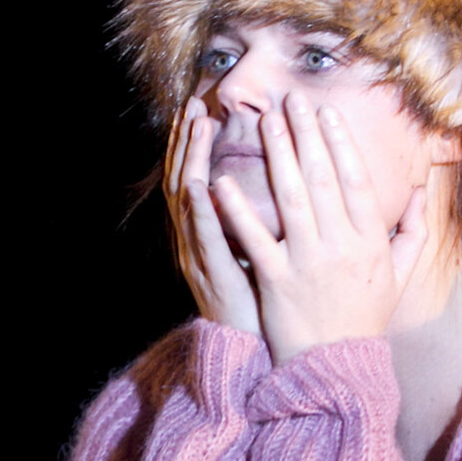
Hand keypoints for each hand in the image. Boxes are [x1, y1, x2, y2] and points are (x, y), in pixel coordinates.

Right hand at [166, 96, 261, 333]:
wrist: (250, 354)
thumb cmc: (260, 304)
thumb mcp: (256, 255)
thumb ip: (257, 222)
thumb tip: (278, 186)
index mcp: (206, 235)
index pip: (196, 179)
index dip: (195, 146)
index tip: (202, 111)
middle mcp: (196, 242)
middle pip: (183, 181)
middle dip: (186, 142)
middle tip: (192, 106)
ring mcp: (200, 258)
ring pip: (187, 201)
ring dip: (190, 160)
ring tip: (196, 126)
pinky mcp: (213, 277)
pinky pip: (204, 240)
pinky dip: (201, 210)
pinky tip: (202, 184)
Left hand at [209, 92, 432, 365]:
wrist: (338, 368)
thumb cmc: (366, 318)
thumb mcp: (399, 275)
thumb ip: (412, 231)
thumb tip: (421, 191)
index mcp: (370, 240)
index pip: (355, 180)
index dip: (339, 143)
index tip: (325, 113)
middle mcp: (341, 246)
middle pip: (321, 179)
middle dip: (304, 135)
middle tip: (288, 100)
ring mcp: (308, 262)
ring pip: (290, 199)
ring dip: (275, 157)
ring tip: (262, 123)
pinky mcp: (277, 283)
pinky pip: (254, 240)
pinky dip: (238, 211)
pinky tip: (220, 183)